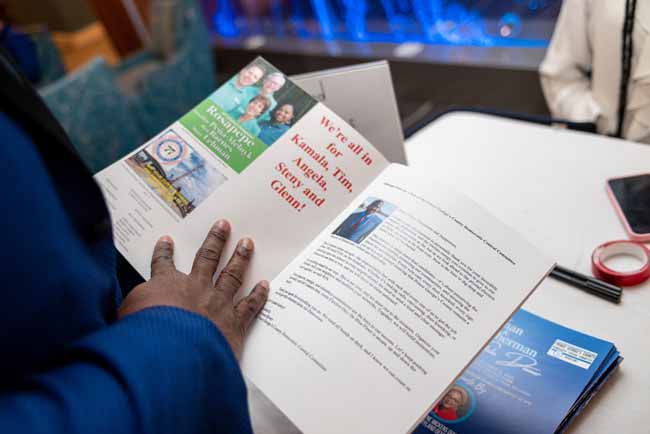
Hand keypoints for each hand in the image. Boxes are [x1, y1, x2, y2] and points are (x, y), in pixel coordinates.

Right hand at [118, 219, 268, 358]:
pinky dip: (259, 295)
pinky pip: (250, 305)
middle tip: (224, 224)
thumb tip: (130, 307)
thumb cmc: (144, 337)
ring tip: (247, 243)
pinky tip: (265, 285)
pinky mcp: (234, 322)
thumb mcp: (124, 316)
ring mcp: (218, 303)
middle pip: (208, 258)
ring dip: (240, 257)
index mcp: (166, 285)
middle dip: (216, 240)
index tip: (167, 241)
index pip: (162, 264)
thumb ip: (131, 308)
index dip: (163, 252)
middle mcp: (196, 288)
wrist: (171, 353)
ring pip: (232, 274)